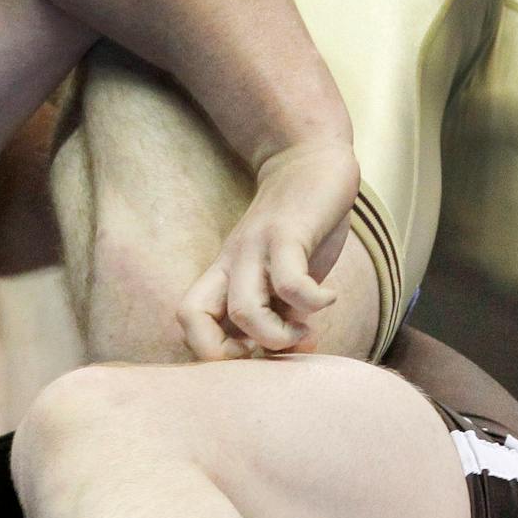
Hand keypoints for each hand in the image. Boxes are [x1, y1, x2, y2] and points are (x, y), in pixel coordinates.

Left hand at [178, 142, 357, 359]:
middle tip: (275, 349)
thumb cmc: (299, 230)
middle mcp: (231, 262)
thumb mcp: (281, 276)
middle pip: (192, 317)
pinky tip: (330, 298)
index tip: (256, 353)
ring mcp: (257, 247)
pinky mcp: (288, 233)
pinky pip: (290, 282)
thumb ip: (280, 312)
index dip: (213, 350)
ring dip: (279, 335)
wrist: (311, 162)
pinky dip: (313, 303)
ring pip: (243, 310)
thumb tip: (291, 349)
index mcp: (223, 275)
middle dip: (230, 355)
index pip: (188, 320)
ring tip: (308, 330)